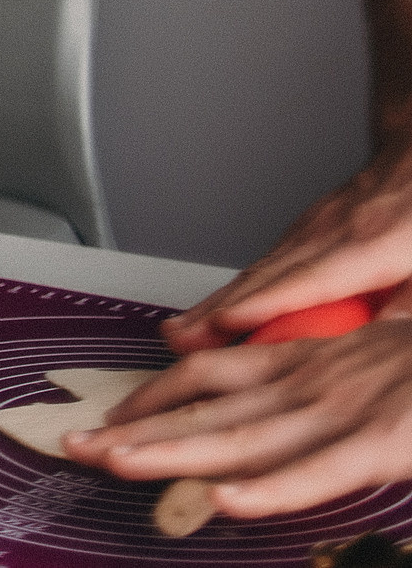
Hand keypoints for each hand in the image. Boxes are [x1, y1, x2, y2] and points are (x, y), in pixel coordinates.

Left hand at [63, 321, 411, 517]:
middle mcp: (317, 380)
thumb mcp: (375, 359)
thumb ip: (324, 379)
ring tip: (113, 466)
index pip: (214, 376)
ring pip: (244, 441)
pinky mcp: (389, 440)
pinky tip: (225, 501)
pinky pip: (320, 470)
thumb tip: (277, 392)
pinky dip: (271, 487)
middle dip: (137, 432)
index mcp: (314, 360)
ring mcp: (349, 410)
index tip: (111, 416)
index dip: (157, 397)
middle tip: (75, 448)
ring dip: (173, 456)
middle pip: (208, 411)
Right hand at [161, 142, 411, 352]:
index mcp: (373, 243)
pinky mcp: (312, 226)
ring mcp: (317, 226)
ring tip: (185, 331)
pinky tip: (222, 306)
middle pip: (267, 276)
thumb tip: (391, 344)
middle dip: (218, 310)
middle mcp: (333, 232)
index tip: (225, 323)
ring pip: (260, 268)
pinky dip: (239, 287)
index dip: (265, 304)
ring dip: (217, 301)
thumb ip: (411, 305)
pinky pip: (268, 260)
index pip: (309, 279)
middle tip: (181, 339)